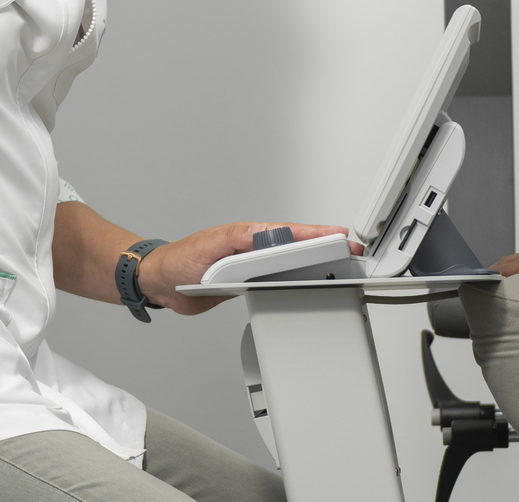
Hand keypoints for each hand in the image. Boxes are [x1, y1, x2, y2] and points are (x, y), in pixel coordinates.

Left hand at [137, 222, 361, 315]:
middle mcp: (257, 248)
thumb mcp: (210, 246)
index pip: (292, 232)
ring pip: (293, 265)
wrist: (163, 282)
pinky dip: (299, 283)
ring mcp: (255, 266)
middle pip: (299, 247)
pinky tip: (313, 288)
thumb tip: (266, 231)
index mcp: (251, 235)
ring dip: (318, 266)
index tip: (341, 238)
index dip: (318, 235)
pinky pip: (280, 282)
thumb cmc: (181, 260)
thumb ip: (237, 238)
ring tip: (342, 271)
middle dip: (329, 249)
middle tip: (355, 254)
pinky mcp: (250, 284)